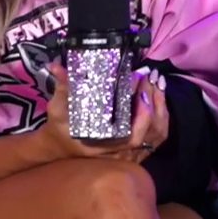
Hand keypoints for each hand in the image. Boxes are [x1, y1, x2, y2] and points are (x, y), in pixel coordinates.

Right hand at [40, 67, 169, 163]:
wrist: (61, 146)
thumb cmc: (59, 129)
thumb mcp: (57, 110)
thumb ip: (62, 87)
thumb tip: (56, 65)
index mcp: (101, 145)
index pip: (129, 135)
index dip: (141, 114)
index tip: (140, 87)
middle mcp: (117, 152)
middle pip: (149, 132)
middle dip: (152, 102)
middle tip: (149, 77)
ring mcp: (129, 152)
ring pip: (156, 133)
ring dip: (160, 105)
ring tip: (156, 81)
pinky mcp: (136, 148)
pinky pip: (157, 133)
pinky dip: (161, 113)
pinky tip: (158, 94)